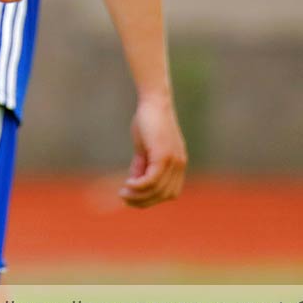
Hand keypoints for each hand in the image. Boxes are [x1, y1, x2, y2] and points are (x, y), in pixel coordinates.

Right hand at [120, 92, 186, 207]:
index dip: (151, 199)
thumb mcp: (144, 149)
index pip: (169, 193)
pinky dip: (139, 186)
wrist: (154, 101)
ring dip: (138, 195)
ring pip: (157, 190)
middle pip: (163, 195)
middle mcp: (179, 165)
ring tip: (123, 193)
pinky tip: (128, 184)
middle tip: (124, 198)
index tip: (133, 197)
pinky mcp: (164, 155)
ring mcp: (174, 161)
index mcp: (178, 164)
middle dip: (143, 201)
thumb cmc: (148, 121)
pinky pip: (152, 180)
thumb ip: (142, 166)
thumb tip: (135, 184)